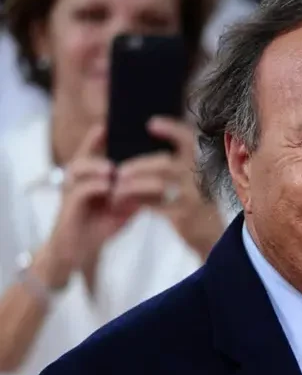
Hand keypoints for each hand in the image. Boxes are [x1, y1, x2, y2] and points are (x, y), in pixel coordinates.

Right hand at [42, 126, 136, 288]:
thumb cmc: (100, 226)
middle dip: (94, 143)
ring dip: (96, 166)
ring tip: (112, 168)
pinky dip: (94, 188)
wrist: (79, 252)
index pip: (92, 151)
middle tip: (110, 135)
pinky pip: (79, 192)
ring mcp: (71, 192)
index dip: (98, 136)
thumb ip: (137, 193)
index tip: (111, 122)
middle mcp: (77, 180)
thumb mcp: (123, 207)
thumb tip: (159, 182)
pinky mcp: (69, 208)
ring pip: (79, 169)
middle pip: (83, 154)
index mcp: (90, 177)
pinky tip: (107, 187)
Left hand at [111, 117, 223, 257]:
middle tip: (120, 170)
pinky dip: (137, 203)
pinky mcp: (184, 216)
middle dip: (139, 165)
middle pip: (166, 164)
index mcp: (203, 165)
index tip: (151, 123)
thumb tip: (152, 140)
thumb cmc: (198, 203)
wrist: (213, 236)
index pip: (190, 140)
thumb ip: (182, 163)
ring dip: (134, 186)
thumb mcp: (197, 180)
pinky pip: (155, 206)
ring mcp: (193, 198)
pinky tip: (124, 203)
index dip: (172, 129)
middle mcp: (200, 179)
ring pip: (158, 186)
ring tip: (117, 189)